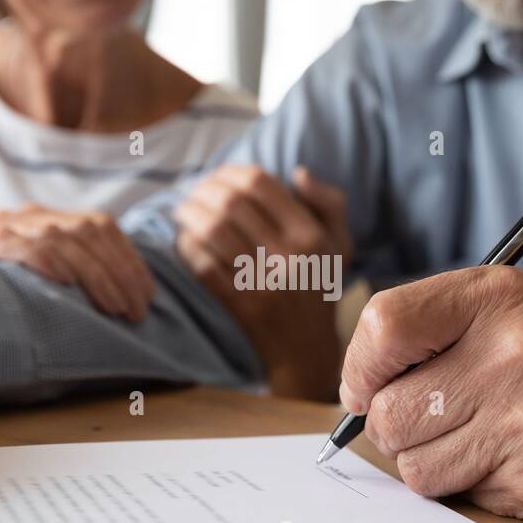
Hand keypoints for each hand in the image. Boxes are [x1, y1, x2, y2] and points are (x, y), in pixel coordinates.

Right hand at [0, 204, 153, 322]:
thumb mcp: (32, 280)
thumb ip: (68, 275)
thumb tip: (125, 303)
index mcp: (44, 220)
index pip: (101, 226)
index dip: (130, 260)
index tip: (148, 294)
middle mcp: (28, 216)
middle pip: (90, 232)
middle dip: (122, 273)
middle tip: (138, 311)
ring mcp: (5, 226)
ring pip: (66, 240)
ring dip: (99, 277)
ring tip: (118, 309)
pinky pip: (28, 247)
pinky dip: (52, 263)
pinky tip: (70, 285)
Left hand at [175, 166, 351, 400]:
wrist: (306, 350)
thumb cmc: (319, 288)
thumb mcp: (340, 246)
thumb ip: (329, 204)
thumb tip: (297, 172)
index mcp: (310, 235)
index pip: (262, 184)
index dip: (232, 172)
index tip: (218, 176)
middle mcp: (288, 256)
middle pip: (232, 203)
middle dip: (204, 190)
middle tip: (193, 191)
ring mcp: (262, 282)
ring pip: (213, 230)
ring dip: (190, 214)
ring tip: (182, 210)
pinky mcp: (240, 304)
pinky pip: (203, 264)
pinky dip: (188, 246)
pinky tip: (184, 239)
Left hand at [339, 267, 522, 517]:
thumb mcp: (510, 307)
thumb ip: (429, 328)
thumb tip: (354, 390)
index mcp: (497, 300)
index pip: (384, 328)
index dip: (360, 367)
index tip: (366, 386)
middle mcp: (512, 356)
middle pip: (388, 413)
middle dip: (396, 425)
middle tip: (435, 417)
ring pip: (414, 467)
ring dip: (432, 461)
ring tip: (480, 437)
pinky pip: (459, 497)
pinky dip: (473, 485)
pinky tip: (513, 459)